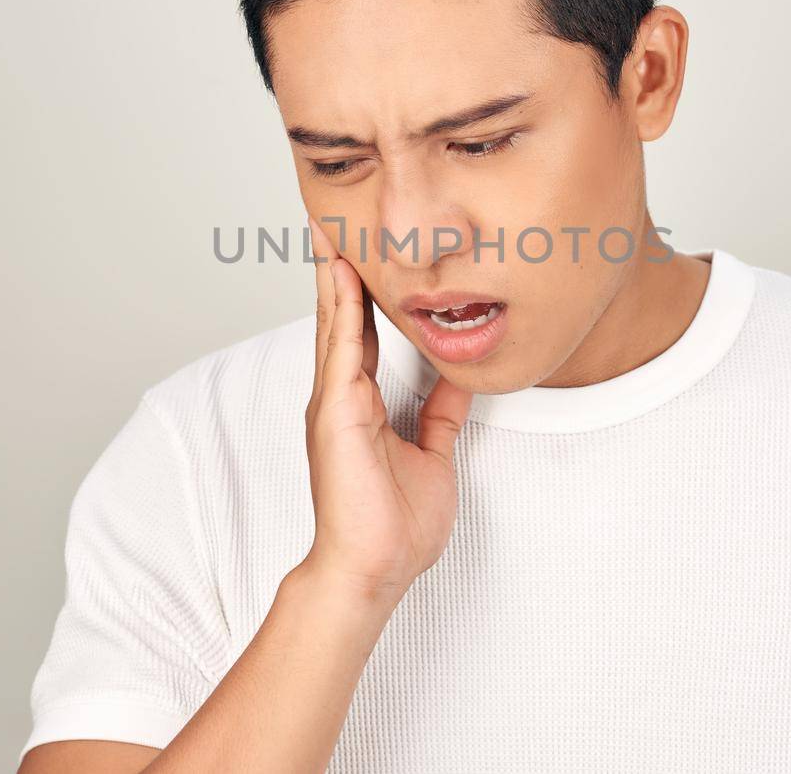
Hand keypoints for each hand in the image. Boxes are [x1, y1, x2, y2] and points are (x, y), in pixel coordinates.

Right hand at [299, 216, 473, 603]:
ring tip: (334, 228)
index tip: (368, 252)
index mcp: (361, 403)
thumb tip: (456, 380)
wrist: (372, 570)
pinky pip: (342, 350)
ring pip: (334, 322)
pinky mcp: (337, 413)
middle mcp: (342, 396)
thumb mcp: (433, 454)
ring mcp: (334, 403)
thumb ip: (440, 415)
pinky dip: (343, 309)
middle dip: (340, 269)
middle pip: (341, 317)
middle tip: (339, 220)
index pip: (364, 332)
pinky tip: (343, 275)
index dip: (365, 291)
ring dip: (334, 275)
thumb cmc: (394, 527)